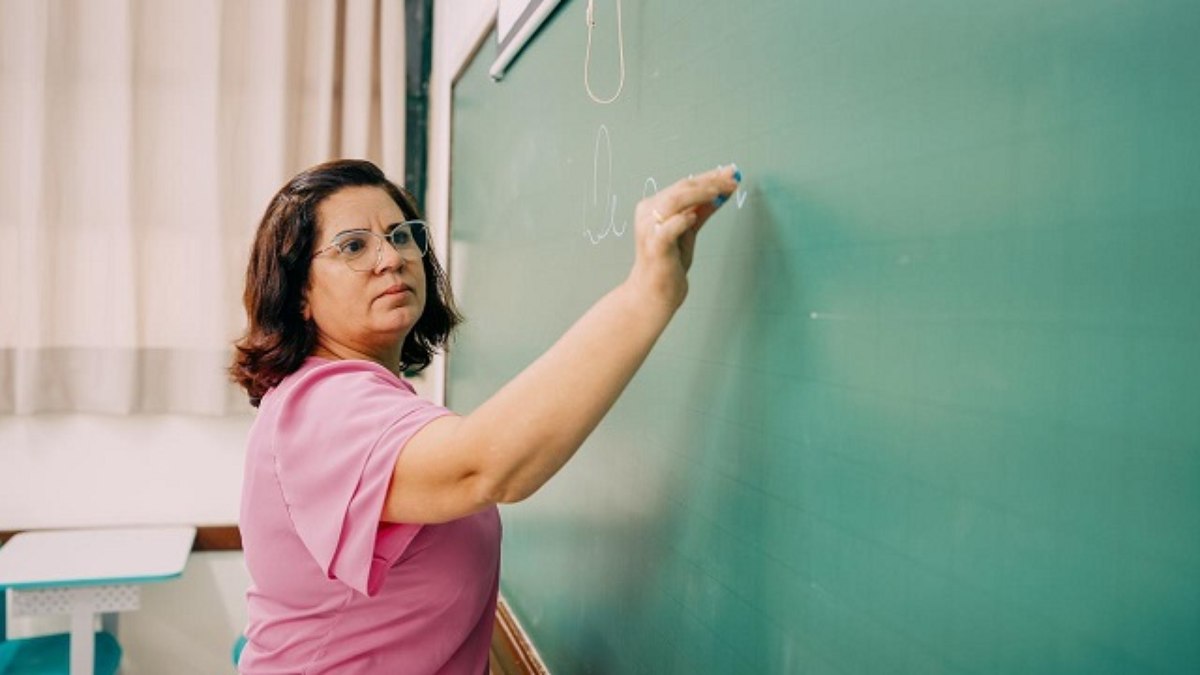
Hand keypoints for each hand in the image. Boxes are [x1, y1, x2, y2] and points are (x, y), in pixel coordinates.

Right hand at [627, 164, 740, 310]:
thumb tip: (722, 192)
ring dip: (699, 194)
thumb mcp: (689, 231)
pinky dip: (682, 220)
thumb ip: (702, 211)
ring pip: (674, 201)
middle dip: (710, 182)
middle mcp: (648, 213)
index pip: (684, 184)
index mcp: (654, 206)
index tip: (731, 173)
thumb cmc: (669, 261)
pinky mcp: (655, 246)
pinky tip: (694, 216)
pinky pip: (669, 228)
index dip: (709, 177)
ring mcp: (649, 229)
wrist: (654, 292)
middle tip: (732, 180)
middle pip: (681, 188)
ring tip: (718, 192)